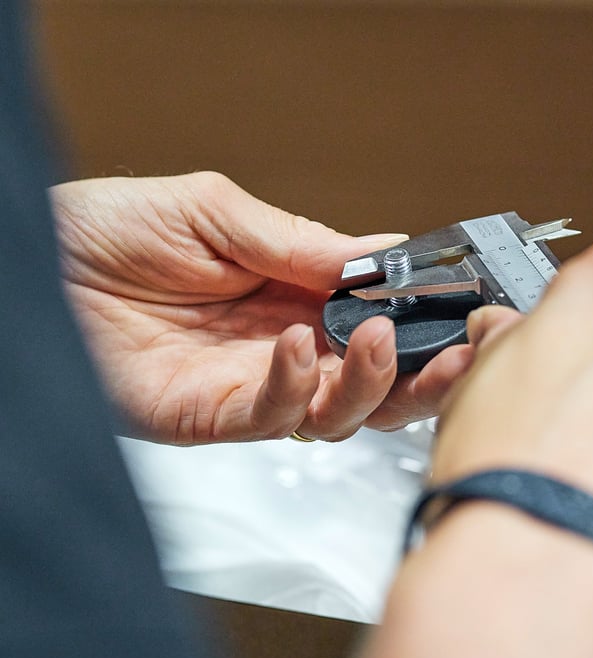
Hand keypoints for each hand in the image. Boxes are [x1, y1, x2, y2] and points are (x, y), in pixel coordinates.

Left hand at [51, 172, 484, 442]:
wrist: (42, 267)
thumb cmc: (113, 230)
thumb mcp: (218, 212)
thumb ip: (301, 241)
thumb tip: (382, 252)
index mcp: (293, 295)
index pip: (376, 318)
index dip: (420, 318)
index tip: (457, 306)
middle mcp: (284, 349)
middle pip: (373, 383)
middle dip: (421, 375)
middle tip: (454, 352)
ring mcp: (253, 387)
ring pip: (338, 415)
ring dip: (372, 384)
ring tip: (381, 339)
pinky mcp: (214, 417)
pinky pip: (273, 418)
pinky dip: (297, 386)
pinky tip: (298, 346)